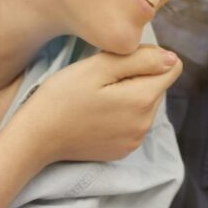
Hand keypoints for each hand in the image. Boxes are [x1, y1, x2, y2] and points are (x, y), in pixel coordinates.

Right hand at [6, 45, 182, 166]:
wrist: (34, 138)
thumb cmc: (61, 97)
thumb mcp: (97, 68)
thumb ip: (140, 59)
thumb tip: (173, 58)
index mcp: (144, 100)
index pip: (171, 68)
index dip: (148, 58)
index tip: (120, 62)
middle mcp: (146, 124)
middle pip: (159, 86)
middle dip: (139, 77)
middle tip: (103, 78)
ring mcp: (136, 140)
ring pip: (147, 104)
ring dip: (131, 95)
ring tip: (98, 96)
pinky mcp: (123, 150)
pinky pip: (135, 122)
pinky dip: (123, 114)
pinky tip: (97, 113)